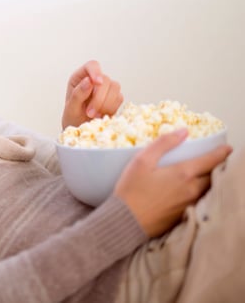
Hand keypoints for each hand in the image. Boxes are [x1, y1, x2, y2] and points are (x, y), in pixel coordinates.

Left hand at [62, 60, 122, 128]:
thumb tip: (89, 81)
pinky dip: (111, 108)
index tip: (97, 82)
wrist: (80, 129)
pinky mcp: (115, 97)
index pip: (92, 66)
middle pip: (105, 79)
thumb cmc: (72, 117)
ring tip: (94, 115)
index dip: (96, 72)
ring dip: (106, 104)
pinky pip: (119, 98)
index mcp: (80, 77)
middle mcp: (94, 80)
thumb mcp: (71, 108)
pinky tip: (101, 115)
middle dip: (99, 98)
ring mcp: (106, 88)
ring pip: (115, 87)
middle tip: (89, 113)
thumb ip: (78, 94)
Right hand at [114, 128, 231, 236]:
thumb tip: (184, 131)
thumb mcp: (142, 161)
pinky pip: (199, 201)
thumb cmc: (131, 190)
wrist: (126, 222)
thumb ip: (163, 143)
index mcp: (183, 174)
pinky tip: (193, 191)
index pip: (211, 160)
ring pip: (208, 189)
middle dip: (218, 167)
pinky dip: (202, 192)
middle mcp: (192, 190)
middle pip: (214, 176)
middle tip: (217, 160)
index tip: (227, 148)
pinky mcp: (183, 215)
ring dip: (211, 180)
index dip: (222, 152)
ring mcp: (189, 204)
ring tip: (208, 174)